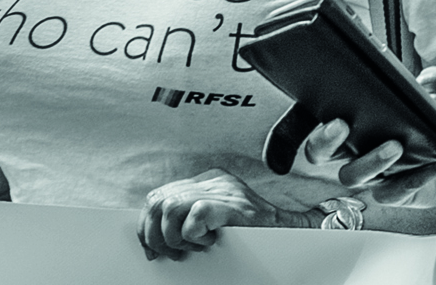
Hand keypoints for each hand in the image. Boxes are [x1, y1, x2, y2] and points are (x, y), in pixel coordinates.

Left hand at [136, 169, 301, 259]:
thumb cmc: (253, 233)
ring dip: (173, 237)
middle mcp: (214, 182)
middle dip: (152, 234)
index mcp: (208, 181)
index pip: (160, 196)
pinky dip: (193, 236)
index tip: (151, 248)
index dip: (147, 225)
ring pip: (170, 208)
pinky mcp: (231, 205)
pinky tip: (208, 242)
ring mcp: (223, 191)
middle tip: (167, 254)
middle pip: (158, 201)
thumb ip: (189, 217)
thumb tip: (154, 236)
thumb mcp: (215, 220)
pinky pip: (194, 217)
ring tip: (191, 248)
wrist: (288, 234)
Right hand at [282, 64, 435, 193]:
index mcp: (351, 115)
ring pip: (353, 174)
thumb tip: (428, 84)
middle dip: (324, 140)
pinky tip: (430, 165)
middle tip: (340, 125)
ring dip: (370, 160)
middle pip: (320, 151)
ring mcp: (372, 170)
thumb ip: (434, 80)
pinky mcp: (395, 190)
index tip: (278, 148)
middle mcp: (353, 145)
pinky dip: (411, 179)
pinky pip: (394, 192)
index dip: (283, 137)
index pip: (305, 123)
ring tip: (394, 146)